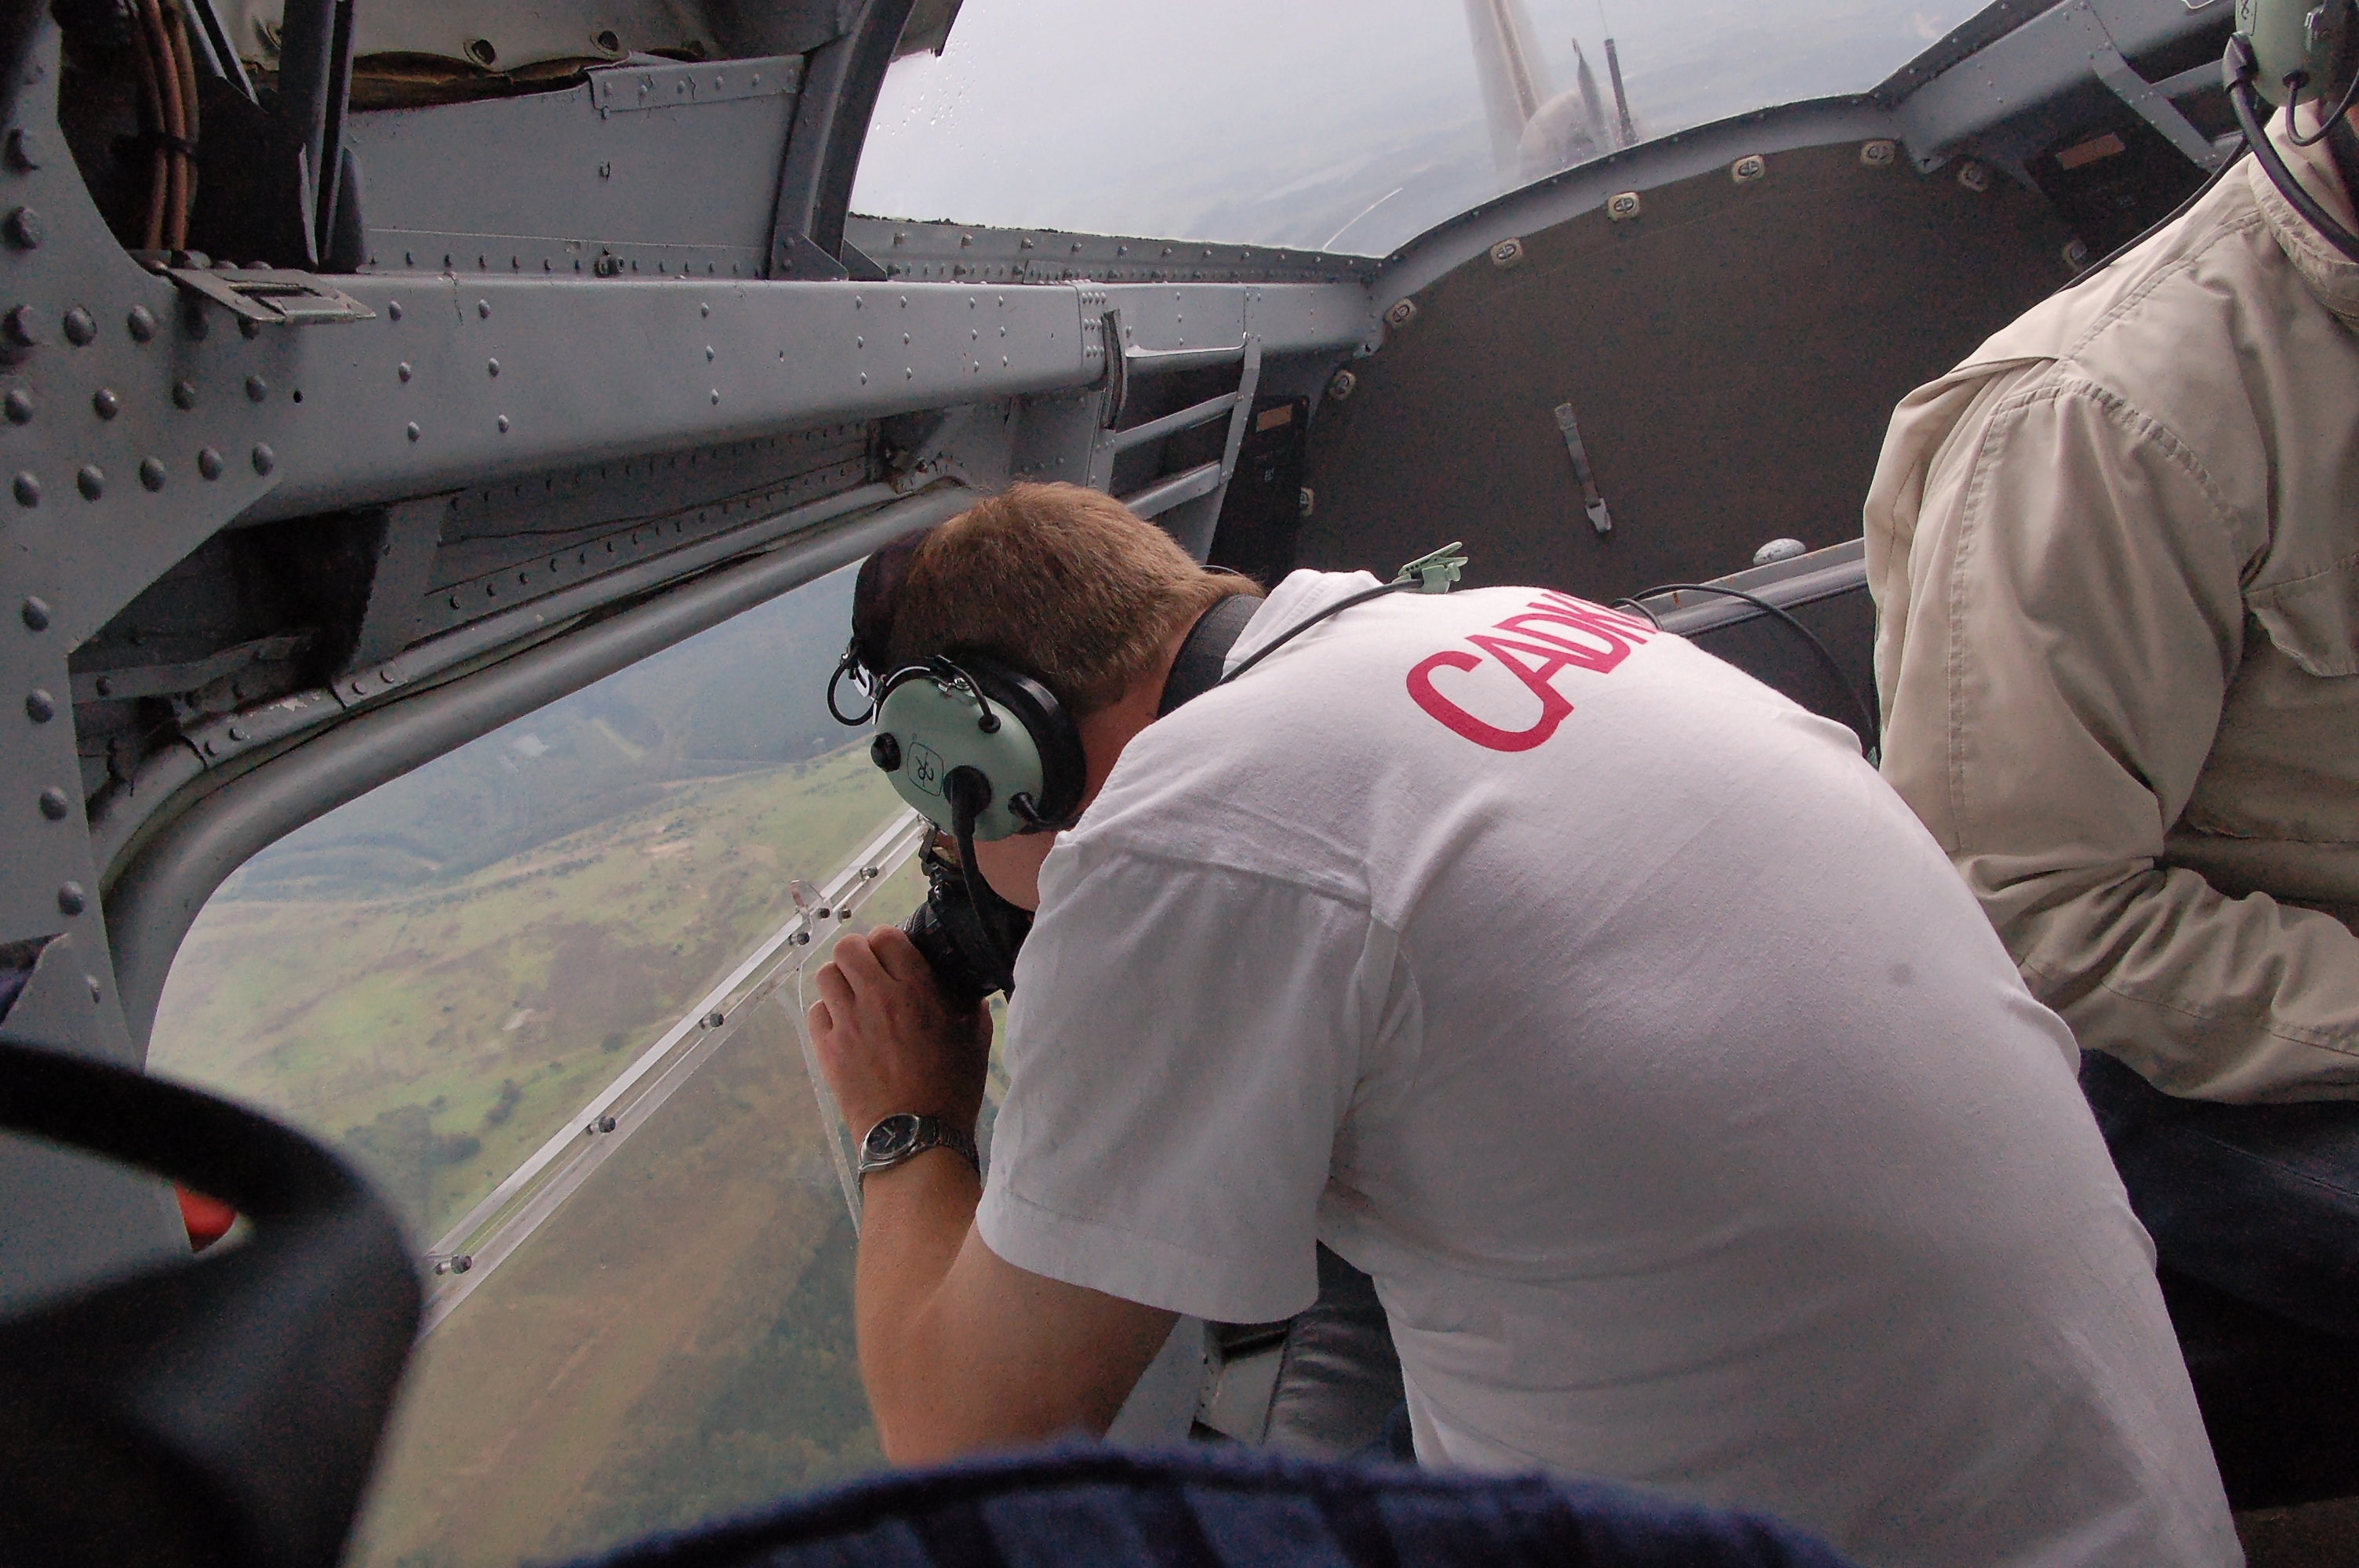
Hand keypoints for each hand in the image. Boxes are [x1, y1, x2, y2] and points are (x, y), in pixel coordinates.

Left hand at [810, 925, 991, 1138]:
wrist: (915, 1136)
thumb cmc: (951, 1090)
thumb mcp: (975, 1041)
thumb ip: (971, 1008)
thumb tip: (968, 994)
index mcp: (917, 989)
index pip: (886, 936)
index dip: (887, 942)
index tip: (892, 956)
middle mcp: (878, 998)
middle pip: (847, 948)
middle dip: (857, 954)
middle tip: (867, 971)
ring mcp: (848, 1023)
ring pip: (826, 975)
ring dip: (839, 981)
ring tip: (851, 997)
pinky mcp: (828, 1050)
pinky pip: (815, 1012)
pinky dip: (826, 1013)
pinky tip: (842, 1026)